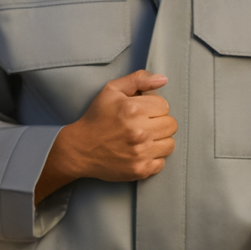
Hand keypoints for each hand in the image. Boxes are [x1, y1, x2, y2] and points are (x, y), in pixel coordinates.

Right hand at [35, 70, 176, 200]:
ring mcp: (140, 153)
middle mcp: (139, 131)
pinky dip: (153, 158)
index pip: (164, 105)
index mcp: (133, 109)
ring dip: (159, 140)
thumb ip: (138, 80)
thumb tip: (163, 79)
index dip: (153, 107)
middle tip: (144, 125)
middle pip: (171, 124)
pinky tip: (140, 152)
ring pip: (170, 144)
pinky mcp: (140, 170)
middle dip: (159, 122)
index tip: (142, 112)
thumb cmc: (96, 118)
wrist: (79, 149)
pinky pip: (162, 162)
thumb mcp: (111, 90)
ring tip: (144, 139)